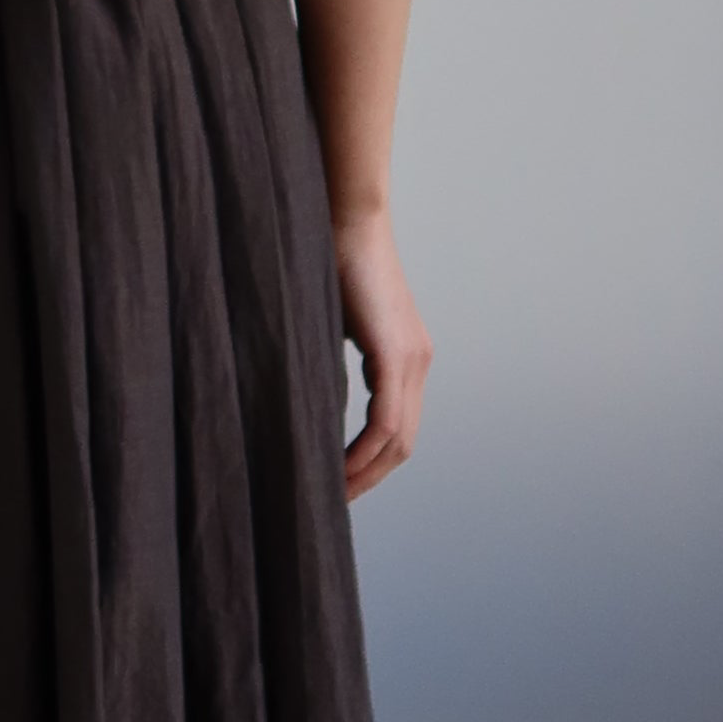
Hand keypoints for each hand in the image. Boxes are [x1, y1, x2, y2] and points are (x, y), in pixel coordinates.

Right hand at [333, 206, 429, 499]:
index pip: (397, 428)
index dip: (371, 464)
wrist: (345, 218)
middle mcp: (418, 362)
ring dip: (366, 473)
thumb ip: (329, 362)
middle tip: (333, 502)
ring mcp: (413, 359)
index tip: (339, 485)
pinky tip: (338, 469)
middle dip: (369, 479)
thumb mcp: (329, 325)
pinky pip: (386, 422)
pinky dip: (363, 452)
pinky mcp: (397, 355)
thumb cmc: (326, 261)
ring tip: (332, 494)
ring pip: (398, 440)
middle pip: (403, 444)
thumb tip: (303, 399)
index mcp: (405, 357)